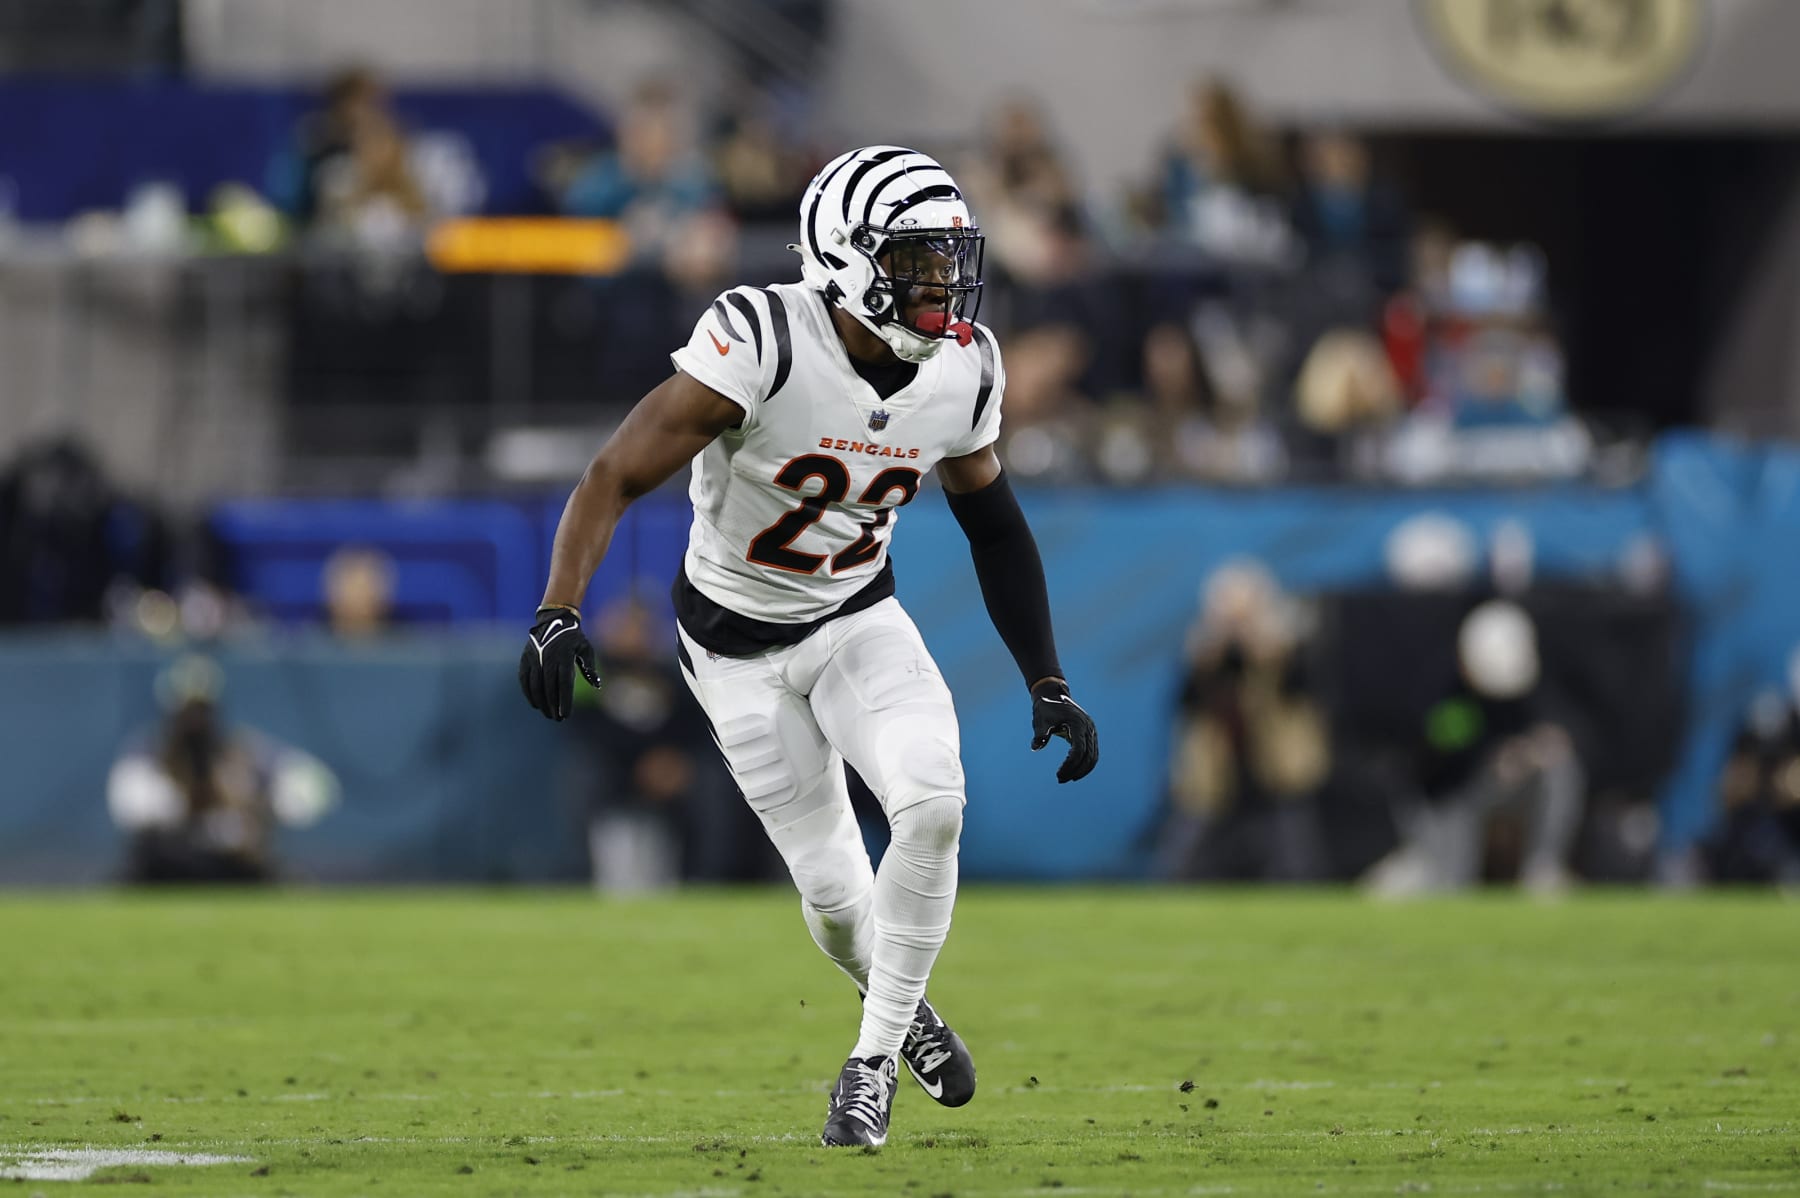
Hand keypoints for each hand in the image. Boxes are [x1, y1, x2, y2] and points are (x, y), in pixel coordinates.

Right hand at [518, 605, 600, 720]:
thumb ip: (590, 667)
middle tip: (558, 719)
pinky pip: (525, 680)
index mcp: (564, 656)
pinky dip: (529, 693)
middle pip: (549, 687)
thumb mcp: (586, 648)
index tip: (566, 715)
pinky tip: (535, 704)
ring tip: (548, 714)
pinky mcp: (525, 658)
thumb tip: (597, 685)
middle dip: (553, 705)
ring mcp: (534, 658)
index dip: (564, 700)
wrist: (554, 619)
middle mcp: (548, 657)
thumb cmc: (574, 637)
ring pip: (535, 685)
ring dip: (541, 702)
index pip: (564, 683)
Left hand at [1030, 678, 1098, 782]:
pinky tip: (1073, 772)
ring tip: (1066, 778)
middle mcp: (1088, 728)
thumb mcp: (1041, 720)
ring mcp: (1091, 731)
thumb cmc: (1045, 709)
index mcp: (1078, 724)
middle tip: (1060, 779)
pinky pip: (1092, 753)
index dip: (1070, 765)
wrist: (1053, 695)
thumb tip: (1035, 746)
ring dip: (1082, 770)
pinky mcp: (1090, 734)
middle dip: (1076, 770)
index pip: (1078, 750)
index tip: (1058, 774)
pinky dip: (1085, 764)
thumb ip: (1040, 733)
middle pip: (1088, 756)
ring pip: (1093, 756)